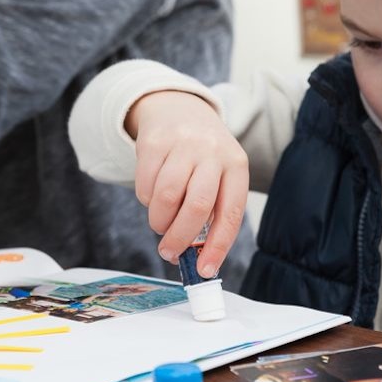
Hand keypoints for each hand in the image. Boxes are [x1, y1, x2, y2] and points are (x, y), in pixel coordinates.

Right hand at [126, 91, 248, 276]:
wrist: (179, 110)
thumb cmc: (203, 157)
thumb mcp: (220, 175)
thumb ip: (213, 212)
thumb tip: (199, 259)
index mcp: (236, 166)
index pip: (231, 213)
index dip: (218, 246)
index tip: (205, 271)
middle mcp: (213, 152)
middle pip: (197, 206)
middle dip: (180, 238)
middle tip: (170, 252)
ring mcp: (183, 144)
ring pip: (166, 198)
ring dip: (159, 222)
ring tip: (161, 223)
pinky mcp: (154, 142)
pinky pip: (145, 186)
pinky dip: (146, 201)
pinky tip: (153, 195)